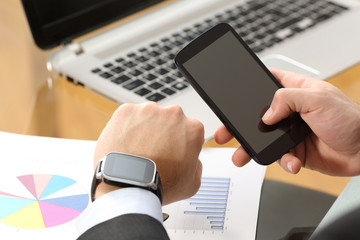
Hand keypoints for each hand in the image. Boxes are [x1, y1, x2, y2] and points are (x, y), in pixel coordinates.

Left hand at [93, 102, 203, 204]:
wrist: (128, 185)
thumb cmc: (159, 185)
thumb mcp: (192, 183)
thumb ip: (197, 165)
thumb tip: (192, 159)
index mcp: (193, 128)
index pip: (189, 130)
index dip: (180, 142)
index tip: (172, 152)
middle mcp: (173, 114)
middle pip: (169, 120)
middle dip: (163, 132)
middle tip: (154, 152)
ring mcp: (149, 110)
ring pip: (148, 116)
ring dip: (144, 128)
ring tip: (137, 149)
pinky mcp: (127, 110)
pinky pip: (128, 116)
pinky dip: (126, 126)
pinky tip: (126, 144)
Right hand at [215, 69, 359, 175]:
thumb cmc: (351, 120)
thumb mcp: (318, 99)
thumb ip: (287, 99)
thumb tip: (265, 114)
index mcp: (296, 90)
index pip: (266, 81)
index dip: (248, 85)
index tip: (231, 92)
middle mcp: (291, 110)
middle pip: (256, 115)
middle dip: (239, 125)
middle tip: (225, 132)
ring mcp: (290, 131)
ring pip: (263, 139)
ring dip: (251, 148)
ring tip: (240, 156)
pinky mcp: (294, 150)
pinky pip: (279, 156)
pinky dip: (282, 161)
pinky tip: (291, 162)